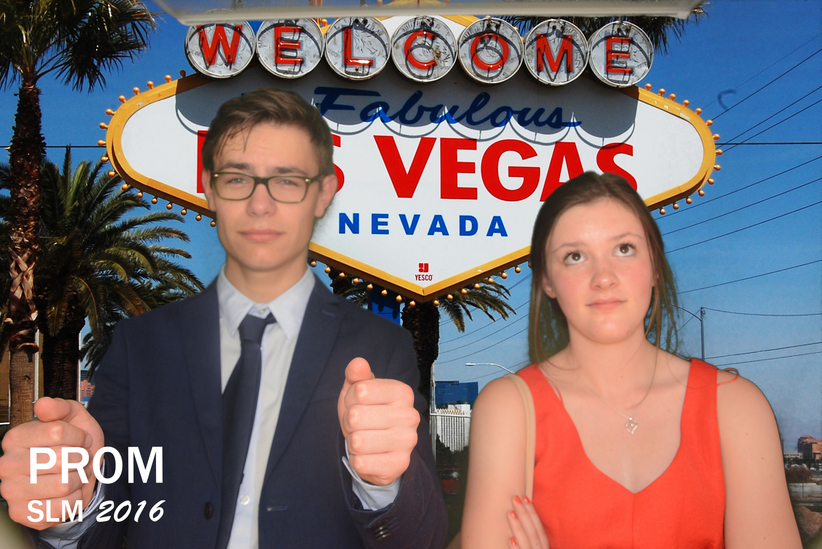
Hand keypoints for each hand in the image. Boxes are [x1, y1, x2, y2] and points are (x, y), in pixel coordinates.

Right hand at [0, 397, 104, 528]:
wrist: (79, 476)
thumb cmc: (74, 446)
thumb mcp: (73, 418)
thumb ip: (60, 408)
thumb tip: (43, 404)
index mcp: (15, 438)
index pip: (56, 432)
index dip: (78, 436)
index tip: (79, 439)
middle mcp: (7, 465)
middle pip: (61, 459)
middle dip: (80, 459)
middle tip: (78, 459)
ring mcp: (11, 491)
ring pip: (63, 484)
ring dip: (78, 479)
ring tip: (73, 474)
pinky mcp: (22, 514)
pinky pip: (62, 506)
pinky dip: (74, 499)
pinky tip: (68, 493)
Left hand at [337, 357, 419, 485]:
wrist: (380, 450)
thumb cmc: (367, 415)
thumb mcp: (358, 392)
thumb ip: (356, 375)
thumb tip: (358, 363)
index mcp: (402, 392)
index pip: (360, 390)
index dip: (350, 399)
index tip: (358, 405)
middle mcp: (410, 415)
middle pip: (356, 416)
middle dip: (349, 423)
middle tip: (360, 426)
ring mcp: (408, 441)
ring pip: (357, 441)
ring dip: (353, 443)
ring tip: (364, 439)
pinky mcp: (400, 464)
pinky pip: (360, 462)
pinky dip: (358, 460)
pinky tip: (369, 455)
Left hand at [507, 496, 548, 548]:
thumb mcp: (533, 547)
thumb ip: (529, 537)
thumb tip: (520, 517)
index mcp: (543, 547)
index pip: (540, 528)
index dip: (533, 513)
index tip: (524, 498)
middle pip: (534, 532)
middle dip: (524, 514)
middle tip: (515, 498)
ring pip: (528, 542)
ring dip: (519, 527)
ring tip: (510, 513)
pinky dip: (516, 548)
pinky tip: (510, 539)